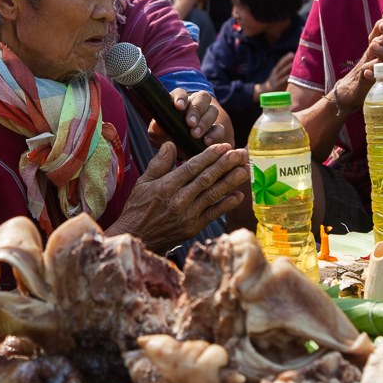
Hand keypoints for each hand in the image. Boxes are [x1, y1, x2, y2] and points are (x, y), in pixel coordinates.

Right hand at [114, 141, 247, 250]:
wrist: (137, 238)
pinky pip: (213, 214)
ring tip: (245, 170)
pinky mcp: (193, 227)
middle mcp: (178, 200)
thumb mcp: (143, 182)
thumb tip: (170, 144)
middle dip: (225, 165)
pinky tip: (239, 195)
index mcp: (166, 186)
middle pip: (206, 179)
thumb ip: (159, 163)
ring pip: (213, 195)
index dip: (210, 156)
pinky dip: (226, 205)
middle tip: (241, 154)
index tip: (224, 146)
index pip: (192, 167)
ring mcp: (188, 215)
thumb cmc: (139, 208)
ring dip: (231, 182)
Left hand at [148, 88, 225, 149]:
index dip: (181, 98)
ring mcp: (208, 116)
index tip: (179, 106)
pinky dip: (214, 134)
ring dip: (205, 122)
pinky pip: (220, 128)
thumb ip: (156, 129)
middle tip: (190, 123)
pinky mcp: (217, 130)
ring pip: (213, 110)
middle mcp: (196, 105)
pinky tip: (207, 141)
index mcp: (180, 102)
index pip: (181, 93)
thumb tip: (156, 125)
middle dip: (196, 110)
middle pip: (202, 98)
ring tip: (196, 134)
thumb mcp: (158, 135)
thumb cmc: (167, 138)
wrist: (181, 152)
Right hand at [259, 53, 294, 94]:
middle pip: (281, 66)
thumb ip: (284, 70)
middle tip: (294, 56)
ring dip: (288, 68)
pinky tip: (291, 76)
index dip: (285, 58)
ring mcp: (276, 79)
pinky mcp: (277, 86)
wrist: (266, 91)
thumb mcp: (277, 75)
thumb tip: (293, 64)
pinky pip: (282, 81)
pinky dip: (286, 78)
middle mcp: (275, 74)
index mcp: (275, 70)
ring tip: (294, 64)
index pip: (280, 62)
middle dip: (287, 61)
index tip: (291, 53)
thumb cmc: (276, 82)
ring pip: (282, 72)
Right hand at [326, 16, 382, 112]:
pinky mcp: (361, 79)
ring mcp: (364, 66)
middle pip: (374, 39)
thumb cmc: (367, 75)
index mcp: (375, 51)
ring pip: (370, 54)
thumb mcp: (377, 60)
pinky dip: (369, 69)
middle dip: (380, 28)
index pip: (380, 33)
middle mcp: (369, 55)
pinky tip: (374, 66)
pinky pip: (365, 73)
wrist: (350, 92)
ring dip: (376, 46)